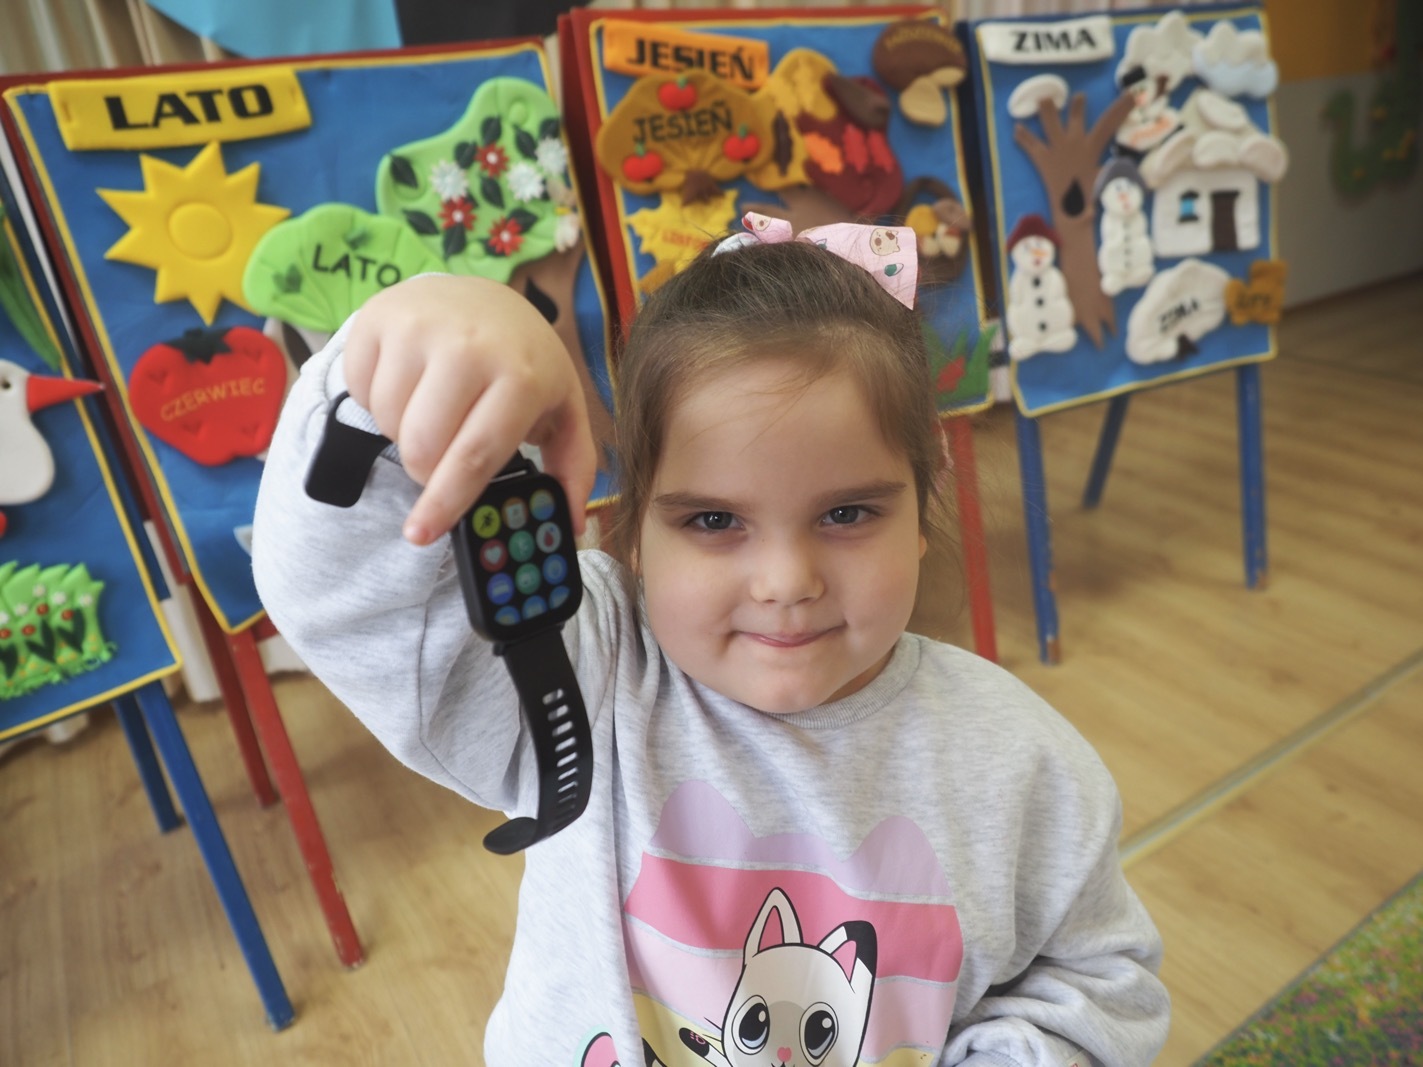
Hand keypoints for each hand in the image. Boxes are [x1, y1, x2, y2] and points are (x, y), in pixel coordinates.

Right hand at [342, 274, 595, 544]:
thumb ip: (573, 467)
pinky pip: (361, 390)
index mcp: (521, 376)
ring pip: (389, 422)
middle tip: (441, 460)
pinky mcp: (379, 317)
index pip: (473, 456)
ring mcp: (420, 328)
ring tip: (435, 409)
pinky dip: (379, 401)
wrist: (479, 292)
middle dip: (425, 473)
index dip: (445, 503)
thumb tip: (572, 523)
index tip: (422, 534)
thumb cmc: (523, 361)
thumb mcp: (561, 408)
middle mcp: (469, 347)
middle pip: (422, 448)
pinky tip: (410, 382)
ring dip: (404, 433)